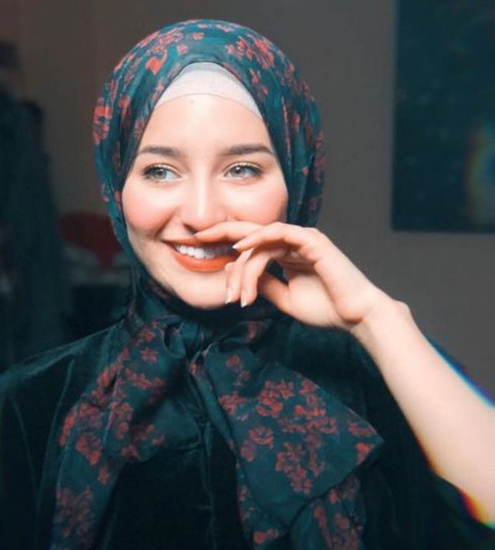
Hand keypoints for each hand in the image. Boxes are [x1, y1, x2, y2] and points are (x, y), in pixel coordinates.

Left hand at [195, 221, 387, 330]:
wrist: (355, 316)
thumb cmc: (326, 308)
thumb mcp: (284, 298)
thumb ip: (264, 284)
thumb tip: (238, 276)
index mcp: (286, 253)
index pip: (250, 245)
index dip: (225, 246)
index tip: (201, 251)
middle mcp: (292, 242)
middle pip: (249, 233)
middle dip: (220, 233)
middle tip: (195, 237)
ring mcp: (303, 238)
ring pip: (260, 241)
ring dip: (242, 266)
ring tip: (232, 289)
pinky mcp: (312, 240)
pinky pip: (279, 232)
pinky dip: (259, 238)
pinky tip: (241, 249)